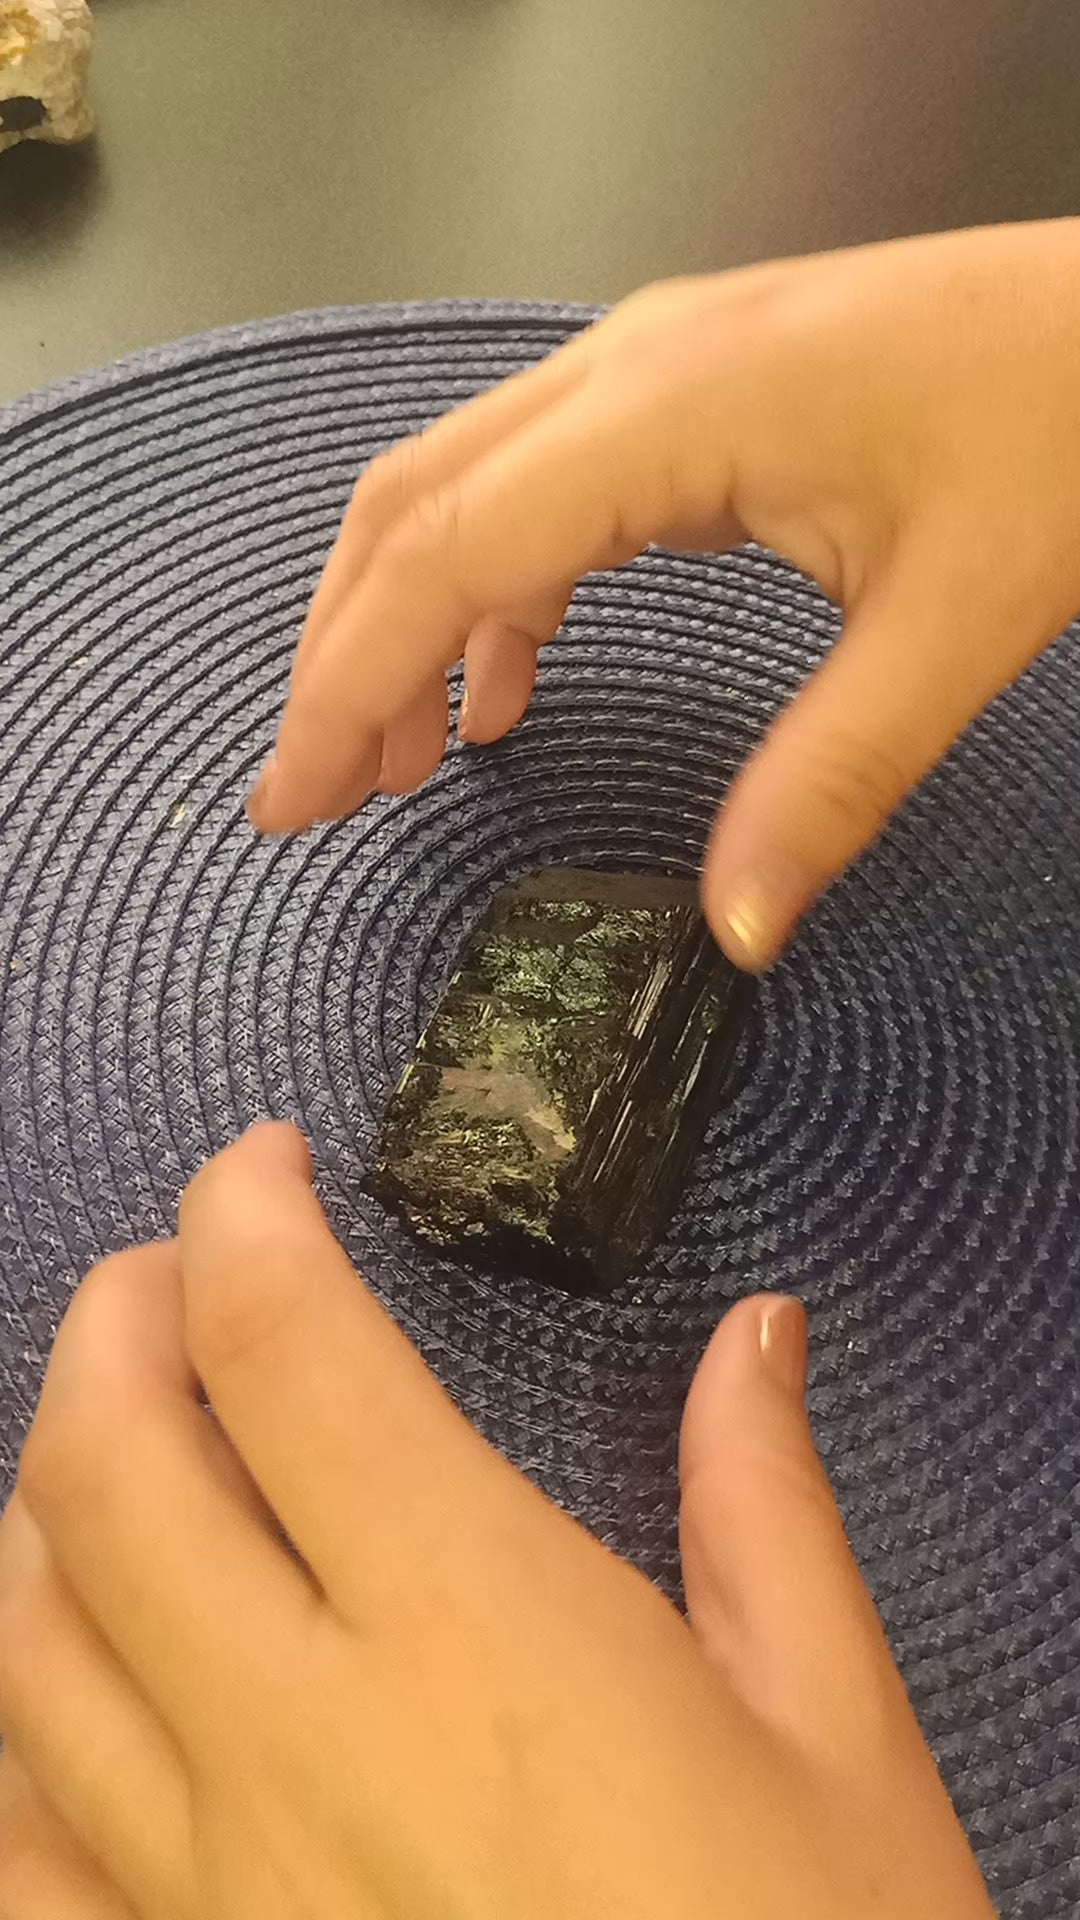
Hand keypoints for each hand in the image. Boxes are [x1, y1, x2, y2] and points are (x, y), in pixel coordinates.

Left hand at [0, 1125, 992, 1917]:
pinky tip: (68, 1676)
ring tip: (123, 1435)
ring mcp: (199, 1896)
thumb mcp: (840, 1747)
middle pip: (106, 1465)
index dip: (248, 1213)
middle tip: (181, 1272)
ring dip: (46, 1487)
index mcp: (480, 1638)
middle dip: (119, 1316)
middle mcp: (299, 1747)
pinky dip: (10, 1721)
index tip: (266, 1165)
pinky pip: (9, 1852)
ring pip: (20, 1636)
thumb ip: (765, 1508)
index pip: (288, 1352)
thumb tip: (753, 1334)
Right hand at [250, 219, 1079, 968]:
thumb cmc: (1063, 426)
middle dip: (345, 655)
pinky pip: (540, 487)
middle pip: (416, 505)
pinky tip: (503, 685)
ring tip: (402, 761)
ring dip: (410, 623)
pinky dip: (495, 593)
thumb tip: (738, 927)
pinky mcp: (686, 389)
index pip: (447, 546)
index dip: (350, 677)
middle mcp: (632, 365)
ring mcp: (654, 364)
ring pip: (462, 488)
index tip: (298, 794)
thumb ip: (835, 779)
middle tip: (316, 794)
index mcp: (674, 406)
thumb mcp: (960, 621)